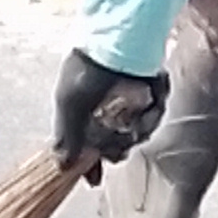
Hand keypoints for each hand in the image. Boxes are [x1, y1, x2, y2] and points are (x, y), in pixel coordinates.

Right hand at [51, 48, 167, 176]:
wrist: (118, 37)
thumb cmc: (88, 67)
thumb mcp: (69, 102)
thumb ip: (66, 136)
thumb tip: (62, 166)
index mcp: (83, 114)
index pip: (87, 148)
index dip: (90, 165)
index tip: (94, 180)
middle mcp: (106, 110)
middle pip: (116, 146)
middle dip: (119, 144)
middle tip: (122, 133)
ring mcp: (131, 103)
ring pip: (139, 133)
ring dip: (140, 124)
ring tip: (137, 102)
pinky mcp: (152, 93)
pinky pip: (156, 114)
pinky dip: (154, 107)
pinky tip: (149, 88)